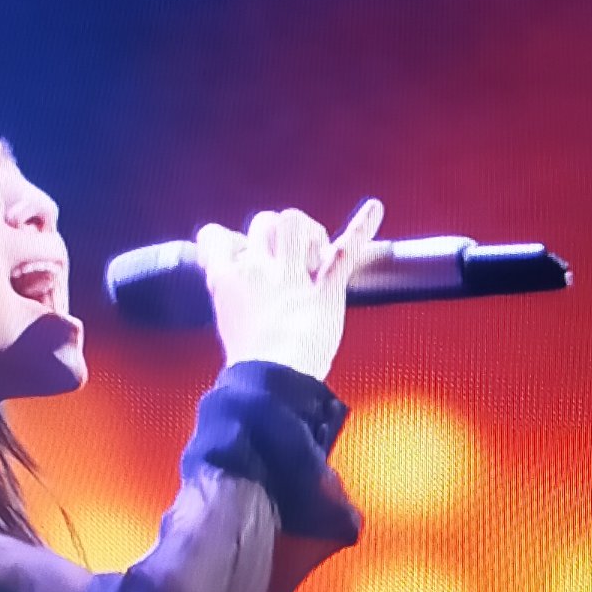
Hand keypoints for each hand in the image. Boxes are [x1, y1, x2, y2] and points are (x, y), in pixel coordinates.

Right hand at [192, 197, 382, 380]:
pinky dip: (362, 228)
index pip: (216, 236)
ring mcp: (293, 276)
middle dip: (279, 231)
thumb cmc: (253, 361)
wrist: (273, 381)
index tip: (242, 252)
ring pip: (296, 223)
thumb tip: (230, 271)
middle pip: (265, 222)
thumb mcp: (227, 320)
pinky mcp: (325, 288)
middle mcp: (258, 269)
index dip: (230, 241)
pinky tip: (374, 210)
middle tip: (291, 254)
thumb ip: (231, 290)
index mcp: (228, 279)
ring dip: (309, 231)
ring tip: (316, 248)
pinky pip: (345, 250)